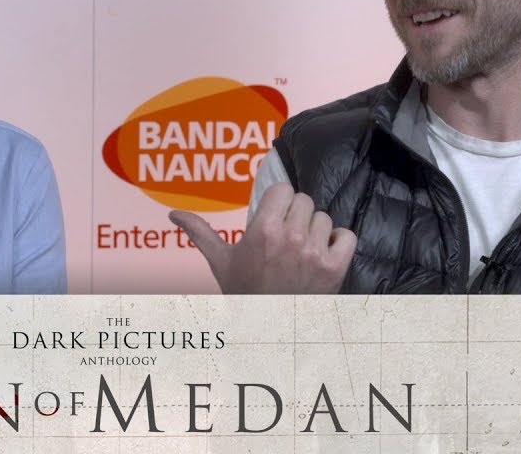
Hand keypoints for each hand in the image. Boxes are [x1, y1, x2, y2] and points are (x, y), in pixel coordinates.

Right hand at [168, 183, 356, 293]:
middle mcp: (291, 237)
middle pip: (304, 201)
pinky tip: (323, 253)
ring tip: (302, 249)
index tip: (274, 215)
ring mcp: (315, 252)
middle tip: (286, 235)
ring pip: (324, 218)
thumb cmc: (243, 292)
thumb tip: (173, 214)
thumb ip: (200, 232)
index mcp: (263, 229)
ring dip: (316, 230)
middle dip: (295, 215)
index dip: (279, 201)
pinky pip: (347, 236)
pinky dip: (339, 242)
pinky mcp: (335, 268)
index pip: (283, 190)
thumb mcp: (220, 262)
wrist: (268, 330)